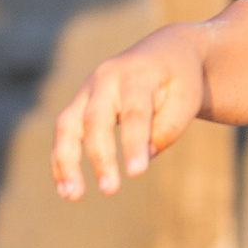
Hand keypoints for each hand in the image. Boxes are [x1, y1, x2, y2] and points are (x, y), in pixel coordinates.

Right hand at [51, 28, 206, 199]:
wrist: (164, 50)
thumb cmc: (179, 79)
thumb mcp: (187, 98)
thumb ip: (167, 127)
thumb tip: (144, 155)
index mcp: (137, 74)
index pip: (134, 113)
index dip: (134, 143)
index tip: (137, 173)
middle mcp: (106, 79)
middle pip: (95, 119)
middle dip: (100, 156)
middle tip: (110, 190)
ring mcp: (87, 90)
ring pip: (67, 125)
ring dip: (67, 161)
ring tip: (72, 196)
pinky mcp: (79, 104)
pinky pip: (63, 132)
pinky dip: (60, 160)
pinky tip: (65, 188)